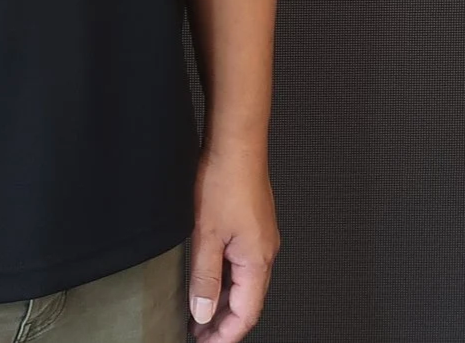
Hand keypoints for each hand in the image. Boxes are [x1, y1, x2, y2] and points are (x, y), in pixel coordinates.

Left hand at [187, 148, 279, 342]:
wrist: (236, 141)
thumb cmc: (226, 179)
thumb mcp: (206, 234)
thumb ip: (204, 277)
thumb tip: (203, 311)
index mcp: (258, 260)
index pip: (246, 313)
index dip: (225, 334)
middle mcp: (265, 251)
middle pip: (247, 300)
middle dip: (223, 320)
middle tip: (199, 332)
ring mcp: (260, 236)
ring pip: (244, 280)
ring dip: (223, 298)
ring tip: (199, 309)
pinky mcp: (253, 222)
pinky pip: (241, 261)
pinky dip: (226, 276)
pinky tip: (209, 275)